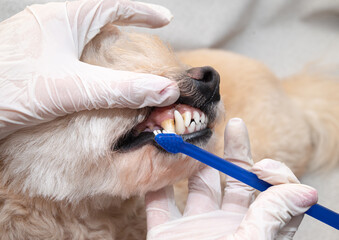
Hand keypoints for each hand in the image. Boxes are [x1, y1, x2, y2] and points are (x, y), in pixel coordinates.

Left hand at [0, 0, 178, 139]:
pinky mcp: (33, 60)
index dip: (144, 11)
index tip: (165, 19)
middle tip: (144, 43)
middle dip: (126, 28)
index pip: (115, 4)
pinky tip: (90, 78)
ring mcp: (40, 41)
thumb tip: (165, 90)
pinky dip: (88, 62)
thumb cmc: (10, 89)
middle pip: (99, 18)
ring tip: (122, 62)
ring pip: (83, 36)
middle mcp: (52, 23)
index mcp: (65, 17)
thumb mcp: (77, 88)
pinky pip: (69, 53)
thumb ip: (124, 89)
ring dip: (106, 47)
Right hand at [146, 118, 317, 239]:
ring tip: (194, 138)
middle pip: (236, 181)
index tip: (262, 166)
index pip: (272, 194)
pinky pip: (159, 203)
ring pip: (196, 186)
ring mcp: (195, 228)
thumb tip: (305, 192)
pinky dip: (156, 183)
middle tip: (235, 124)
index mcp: (254, 230)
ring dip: (194, 162)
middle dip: (236, 152)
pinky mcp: (165, 233)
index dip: (273, 174)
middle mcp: (227, 225)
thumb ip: (272, 220)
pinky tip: (156, 161)